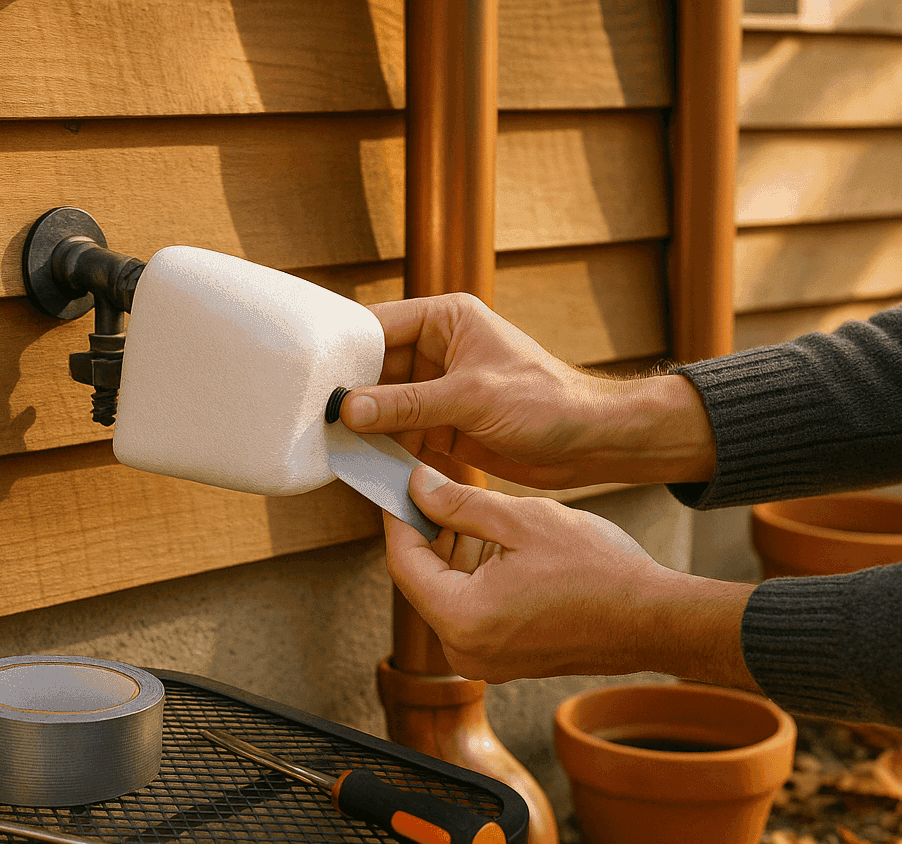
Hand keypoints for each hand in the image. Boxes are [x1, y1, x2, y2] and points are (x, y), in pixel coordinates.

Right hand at [341, 293, 717, 488]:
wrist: (590, 443)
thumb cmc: (547, 402)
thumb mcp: (471, 398)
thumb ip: (407, 404)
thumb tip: (350, 409)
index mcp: (446, 320)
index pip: (378, 327)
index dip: (344, 350)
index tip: (310, 375)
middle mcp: (439, 350)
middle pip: (376, 370)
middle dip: (350, 395)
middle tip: (314, 419)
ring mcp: (441, 390)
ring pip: (386, 406)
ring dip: (365, 427)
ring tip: (331, 446)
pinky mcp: (446, 426)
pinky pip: (403, 435)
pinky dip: (385, 450)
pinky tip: (362, 465)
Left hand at [386, 464, 759, 688]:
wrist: (653, 619)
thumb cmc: (599, 571)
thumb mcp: (524, 521)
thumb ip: (461, 505)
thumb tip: (418, 488)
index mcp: (462, 617)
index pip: (403, 562)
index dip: (398, 517)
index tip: (399, 486)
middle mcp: (465, 650)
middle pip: (422, 581)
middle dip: (427, 533)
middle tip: (433, 490)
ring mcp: (485, 660)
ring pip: (447, 596)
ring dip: (452, 555)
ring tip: (471, 512)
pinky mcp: (505, 661)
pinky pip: (471, 613)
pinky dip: (474, 579)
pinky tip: (494, 546)